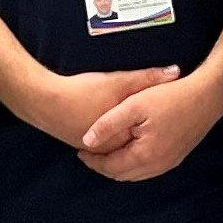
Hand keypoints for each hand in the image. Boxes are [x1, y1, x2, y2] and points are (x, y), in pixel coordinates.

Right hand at [19, 65, 177, 149]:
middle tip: (168, 121)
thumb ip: (147, 78)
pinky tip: (125, 125)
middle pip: (139, 144)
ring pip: (124, 146)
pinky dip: (119, 137)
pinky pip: (110, 145)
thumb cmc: (81, 93)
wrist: (44, 101)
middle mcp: (111, 150)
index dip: (166, 122)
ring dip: (136, 137)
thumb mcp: (119, 81)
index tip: (178, 113)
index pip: (153, 136)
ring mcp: (97, 150)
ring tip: (150, 124)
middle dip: (153, 133)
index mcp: (123, 139)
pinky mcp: (86, 144)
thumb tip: (176, 72)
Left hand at [77, 73, 222, 183]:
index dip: (92, 160)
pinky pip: (148, 169)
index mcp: (145, 155)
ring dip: (118, 166)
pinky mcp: (177, 157)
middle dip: (103, 166)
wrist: (208, 96)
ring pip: (136, 174)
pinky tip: (128, 149)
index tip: (79, 149)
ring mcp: (170, 163)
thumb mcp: (134, 105)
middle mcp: (158, 165)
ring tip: (104, 152)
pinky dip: (133, 164)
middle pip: (122, 175)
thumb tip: (87, 141)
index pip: (110, 167)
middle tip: (89, 153)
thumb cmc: (172, 97)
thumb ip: (108, 124)